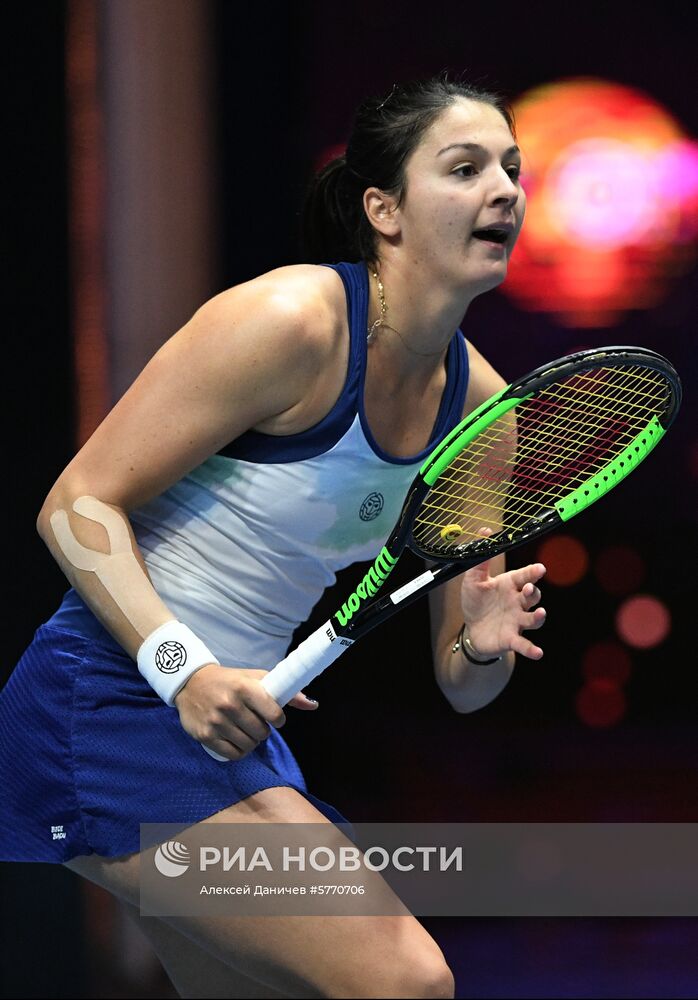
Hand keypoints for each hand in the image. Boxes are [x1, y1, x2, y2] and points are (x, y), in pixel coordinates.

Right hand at [174, 665, 317, 760]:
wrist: (191, 683)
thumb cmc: (230, 681)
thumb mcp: (256, 679)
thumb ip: (286, 692)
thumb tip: (313, 705)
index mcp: (244, 687)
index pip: (273, 713)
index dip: (278, 719)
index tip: (274, 717)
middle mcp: (229, 705)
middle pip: (261, 733)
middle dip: (263, 730)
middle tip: (255, 722)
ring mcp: (216, 721)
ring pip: (248, 745)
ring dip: (251, 741)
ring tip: (245, 730)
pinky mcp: (205, 736)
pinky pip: (233, 755)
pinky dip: (239, 751)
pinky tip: (236, 739)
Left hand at [460, 553, 546, 660]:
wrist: (472, 629)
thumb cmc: (476, 602)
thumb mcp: (473, 579)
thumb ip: (480, 559)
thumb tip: (484, 532)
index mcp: (510, 585)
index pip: (525, 576)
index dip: (533, 572)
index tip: (540, 568)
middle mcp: (518, 603)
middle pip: (532, 596)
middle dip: (533, 592)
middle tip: (528, 589)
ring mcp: (517, 621)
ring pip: (534, 618)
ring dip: (539, 616)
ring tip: (540, 613)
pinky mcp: (512, 639)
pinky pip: (524, 645)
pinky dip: (532, 649)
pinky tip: (538, 653)